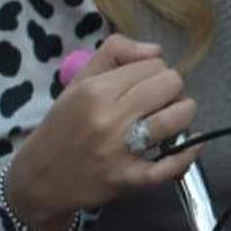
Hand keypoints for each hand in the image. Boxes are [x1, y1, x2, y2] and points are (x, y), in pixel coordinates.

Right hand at [6, 34, 197, 225]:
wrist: (40, 179)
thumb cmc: (63, 127)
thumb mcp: (78, 82)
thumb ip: (115, 53)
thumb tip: (156, 51)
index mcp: (96, 90)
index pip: (154, 65)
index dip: (156, 72)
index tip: (147, 85)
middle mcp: (110, 118)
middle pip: (171, 86)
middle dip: (172, 90)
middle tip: (160, 102)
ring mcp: (121, 150)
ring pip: (177, 118)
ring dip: (183, 116)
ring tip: (172, 120)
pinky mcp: (130, 179)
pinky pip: (172, 163)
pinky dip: (188, 151)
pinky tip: (190, 143)